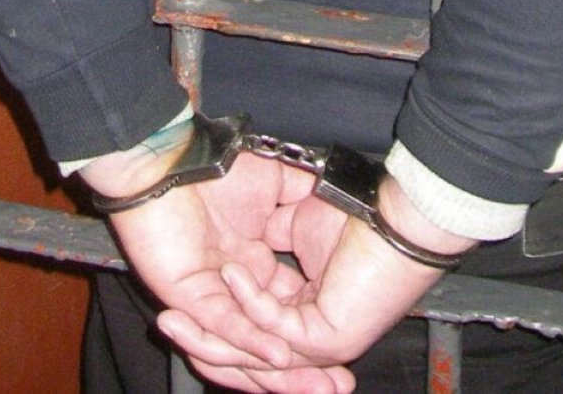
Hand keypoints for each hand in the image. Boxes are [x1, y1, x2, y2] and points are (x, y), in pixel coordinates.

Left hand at [79, 124, 354, 392]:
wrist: (175, 154)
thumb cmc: (223, 167)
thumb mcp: (282, 187)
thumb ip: (302, 206)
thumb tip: (333, 216)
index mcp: (253, 267)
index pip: (285, 313)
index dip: (314, 334)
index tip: (349, 355)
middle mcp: (232, 288)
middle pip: (268, 341)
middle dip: (302, 372)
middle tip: (339, 389)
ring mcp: (209, 294)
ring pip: (245, 344)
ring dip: (280, 372)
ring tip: (318, 386)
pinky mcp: (188, 292)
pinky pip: (223, 323)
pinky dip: (251, 339)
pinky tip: (280, 354)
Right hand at [161, 176, 475, 385]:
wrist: (398, 211)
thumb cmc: (353, 209)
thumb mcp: (291, 223)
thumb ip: (266, 239)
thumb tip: (241, 244)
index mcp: (301, 307)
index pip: (250, 328)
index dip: (213, 324)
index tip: (174, 307)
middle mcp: (310, 334)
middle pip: (245, 351)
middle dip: (201, 339)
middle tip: (164, 320)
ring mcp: (320, 340)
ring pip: (254, 353)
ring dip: (212, 335)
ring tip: (173, 317)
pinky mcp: (328, 337)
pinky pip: (276, 331)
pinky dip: (250, 305)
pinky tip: (231, 272)